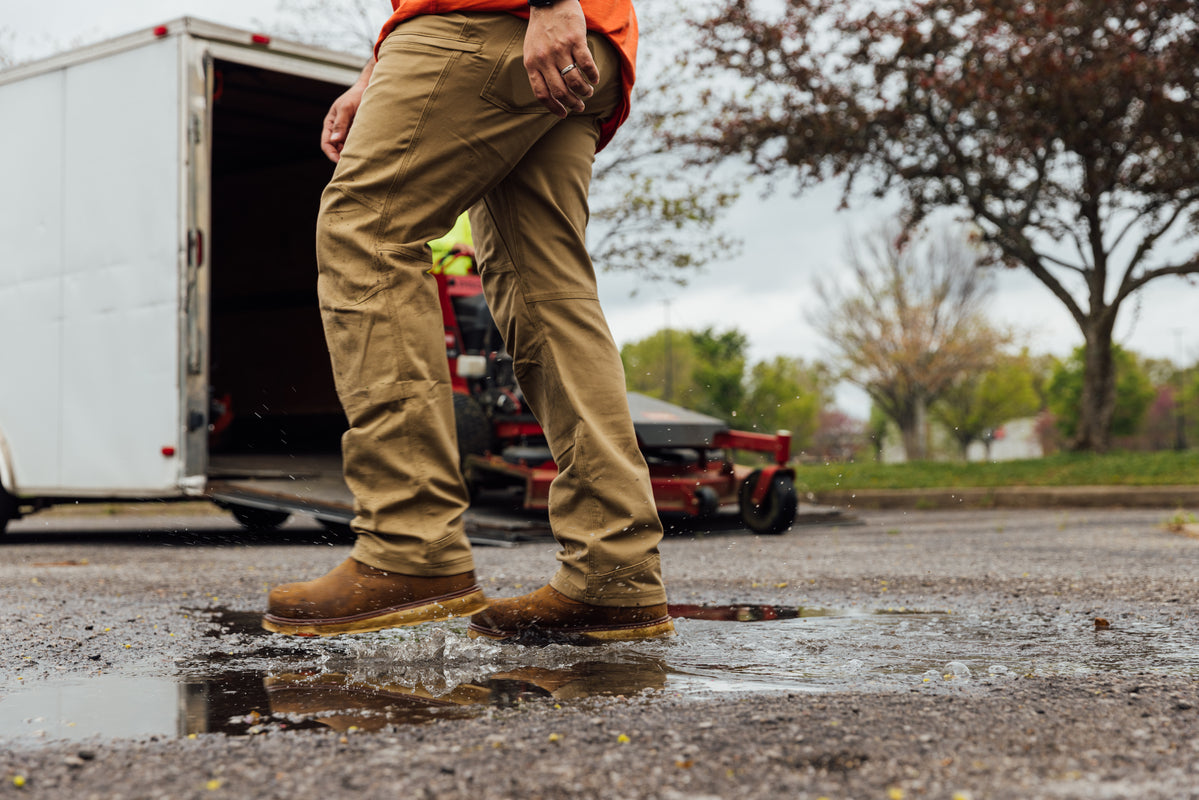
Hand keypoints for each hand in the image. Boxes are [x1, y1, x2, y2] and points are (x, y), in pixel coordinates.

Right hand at [321, 61, 373, 162]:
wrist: (369, 89)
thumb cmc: (355, 96)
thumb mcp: (346, 108)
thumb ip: (340, 124)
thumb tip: (335, 140)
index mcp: (330, 124)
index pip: (326, 144)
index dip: (331, 154)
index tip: (340, 161)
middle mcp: (338, 129)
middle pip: (336, 149)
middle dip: (343, 157)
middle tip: (353, 164)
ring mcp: (348, 131)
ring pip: (347, 148)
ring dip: (352, 153)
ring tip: (361, 159)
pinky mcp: (359, 132)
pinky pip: (357, 144)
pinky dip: (360, 149)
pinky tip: (367, 152)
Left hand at [525, 1, 598, 117]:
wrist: (549, 1)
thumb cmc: (541, 29)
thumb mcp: (532, 50)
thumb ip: (538, 70)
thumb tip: (550, 94)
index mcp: (532, 63)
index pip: (542, 94)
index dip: (554, 108)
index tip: (564, 114)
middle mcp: (545, 58)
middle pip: (560, 91)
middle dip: (573, 103)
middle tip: (580, 106)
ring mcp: (560, 49)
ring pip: (575, 81)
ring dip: (584, 91)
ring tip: (588, 92)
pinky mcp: (575, 40)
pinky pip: (587, 65)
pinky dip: (593, 76)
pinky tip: (595, 78)